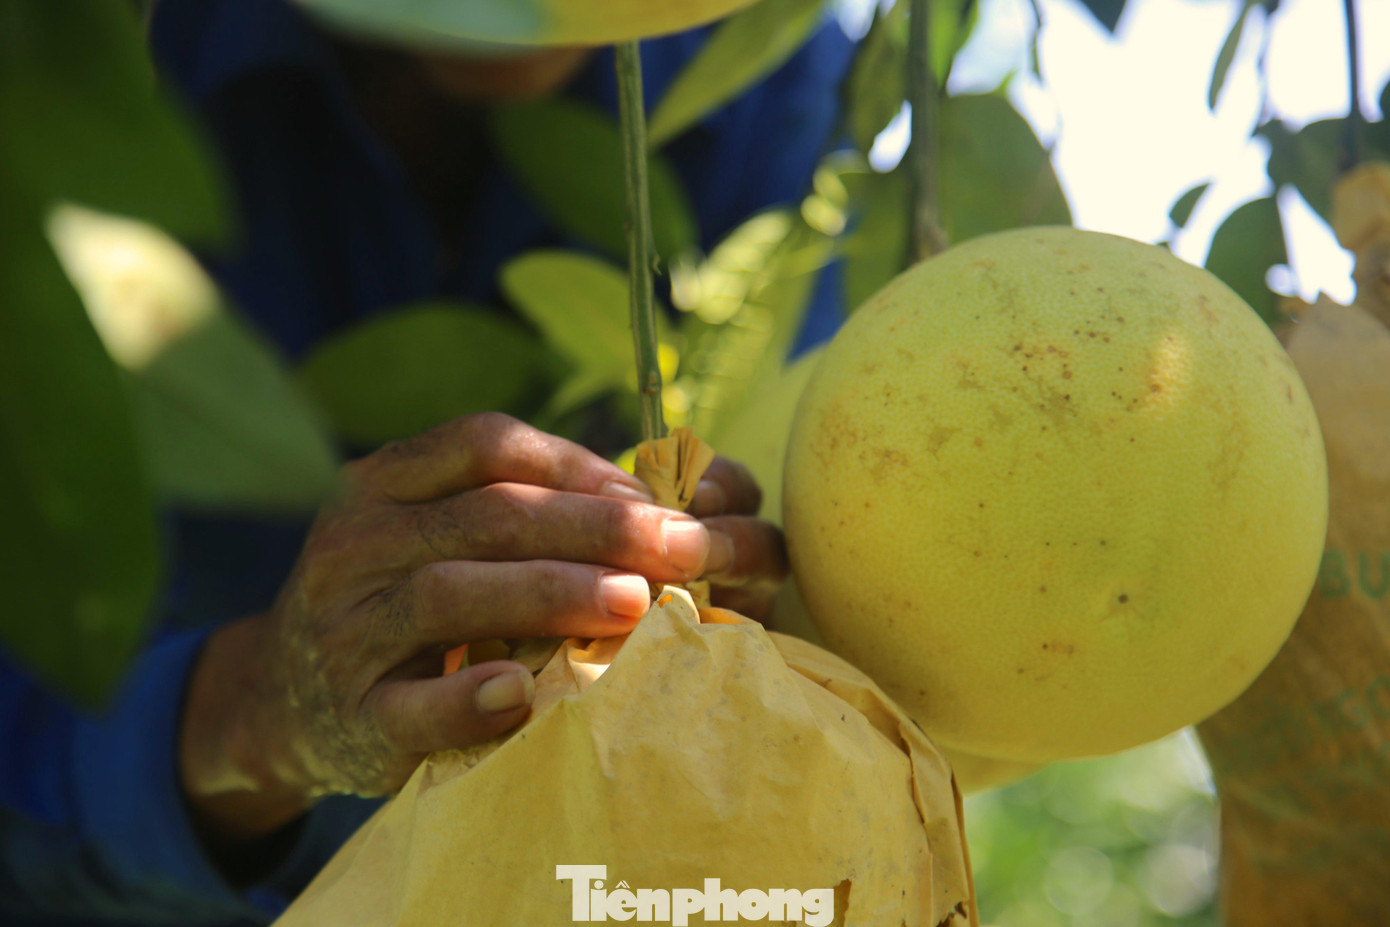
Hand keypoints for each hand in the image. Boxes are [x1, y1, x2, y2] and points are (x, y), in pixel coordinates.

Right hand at [178, 413, 785, 851]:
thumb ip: (507, 515)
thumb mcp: (424, 536)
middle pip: (484, 514)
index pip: (483, 446)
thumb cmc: (394, 606)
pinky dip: (466, 697)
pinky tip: (523, 691)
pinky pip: (408, 706)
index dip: (575, 463)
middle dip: (595, 528)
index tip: (649, 495)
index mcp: (379, 484)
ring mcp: (344, 631)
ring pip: (448, 593)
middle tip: (681, 547)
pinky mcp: (351, 716)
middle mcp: (353, 544)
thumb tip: (646, 507)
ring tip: (634, 603)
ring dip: (551, 593)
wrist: (280, 701)